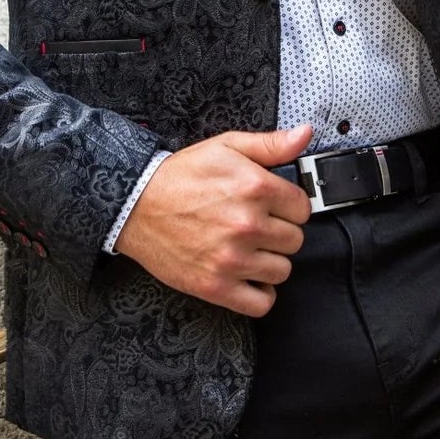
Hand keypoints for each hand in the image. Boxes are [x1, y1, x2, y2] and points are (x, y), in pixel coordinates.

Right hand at [113, 123, 314, 315]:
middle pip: (294, 240)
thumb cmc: (179, 177)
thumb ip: (270, 144)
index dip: (289, 206)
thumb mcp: (226, 147)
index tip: (275, 207)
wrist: (136, 205)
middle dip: (279, 232)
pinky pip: (261, 303)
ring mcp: (232, 258)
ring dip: (269, 261)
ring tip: (249, 248)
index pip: (303, 208)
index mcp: (254, 188)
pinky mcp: (216, 286)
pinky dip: (259, 293)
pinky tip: (248, 276)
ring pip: (282, 270)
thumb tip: (303, 135)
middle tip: (257, 225)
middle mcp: (247, 224)